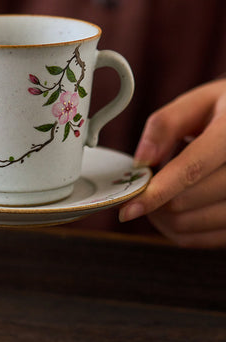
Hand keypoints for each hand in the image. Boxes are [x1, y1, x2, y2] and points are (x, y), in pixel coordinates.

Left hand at [119, 79, 225, 247]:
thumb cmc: (225, 110)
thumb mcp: (199, 102)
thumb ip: (166, 125)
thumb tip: (142, 160)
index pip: (192, 169)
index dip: (156, 192)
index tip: (127, 208)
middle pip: (184, 202)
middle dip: (152, 197)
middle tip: (144, 182)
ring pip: (188, 225)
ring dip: (161, 215)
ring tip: (161, 190)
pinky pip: (200, 239)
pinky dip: (176, 228)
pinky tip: (176, 205)